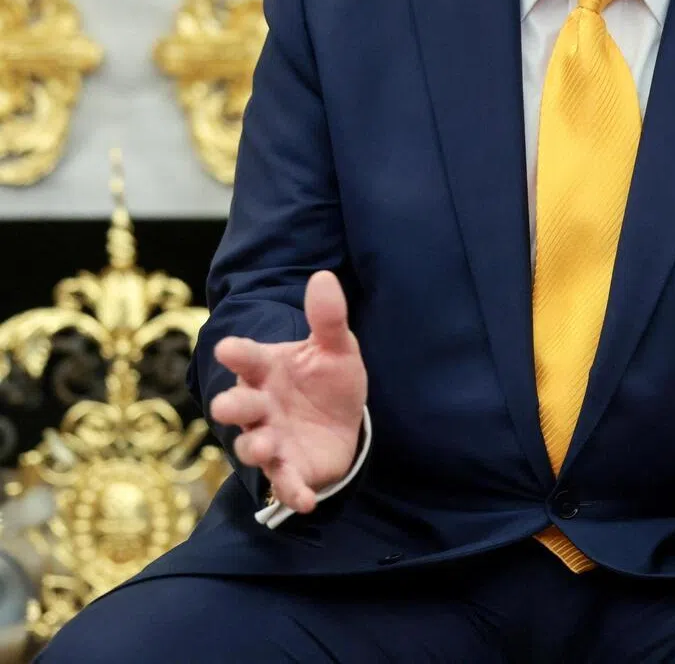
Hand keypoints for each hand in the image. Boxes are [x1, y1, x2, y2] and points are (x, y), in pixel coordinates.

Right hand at [210, 270, 366, 513]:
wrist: (345, 422)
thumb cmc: (329, 379)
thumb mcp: (336, 348)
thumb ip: (328, 318)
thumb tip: (324, 277)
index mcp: (268, 370)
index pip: (248, 358)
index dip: (237, 354)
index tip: (227, 348)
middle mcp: (261, 405)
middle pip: (238, 406)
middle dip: (232, 406)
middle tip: (228, 404)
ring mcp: (272, 439)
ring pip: (253, 445)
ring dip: (255, 446)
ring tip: (264, 444)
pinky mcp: (290, 469)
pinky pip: (286, 483)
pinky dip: (292, 492)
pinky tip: (305, 500)